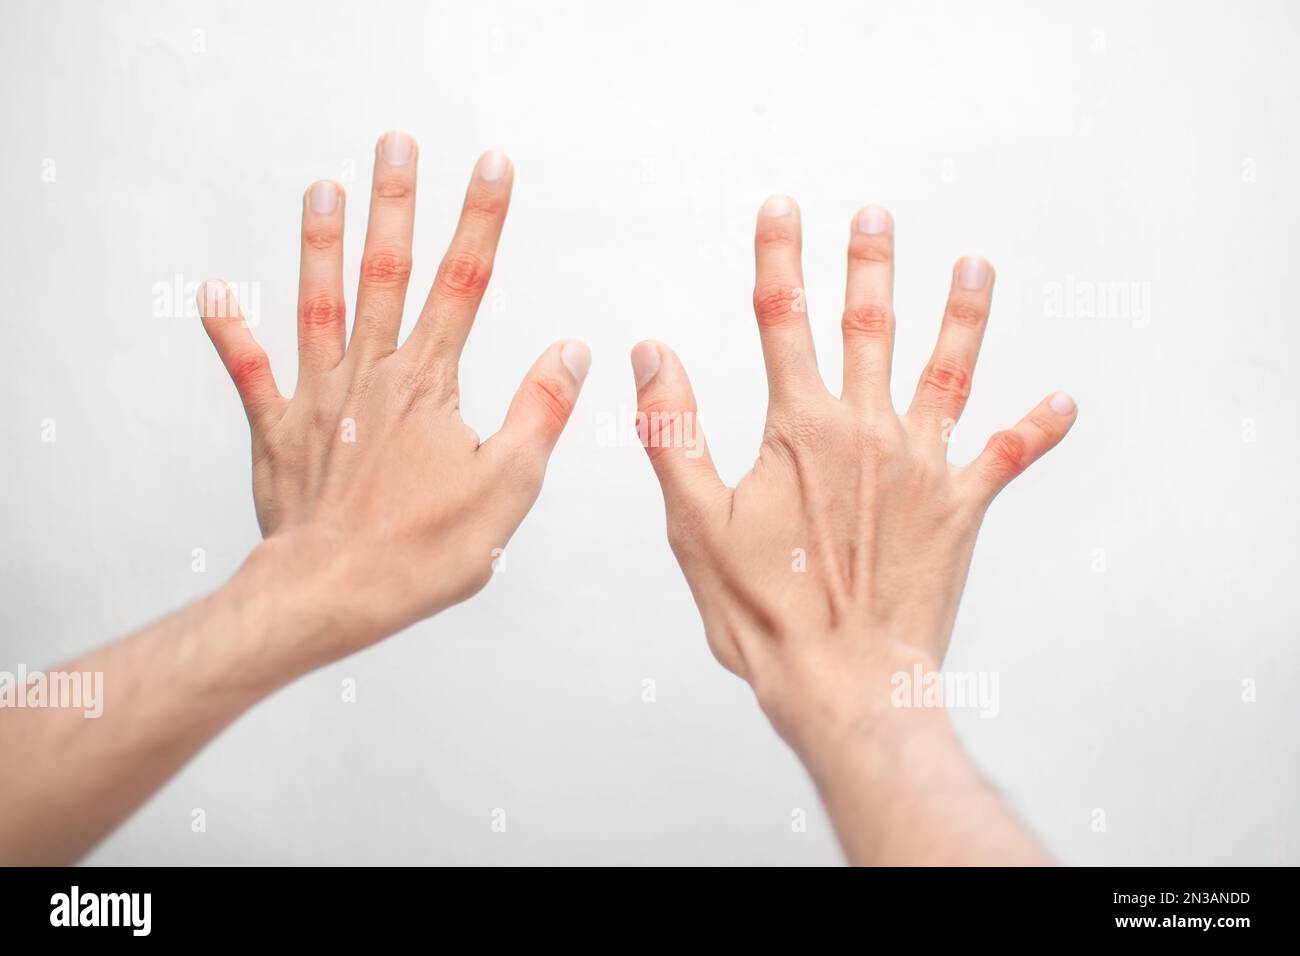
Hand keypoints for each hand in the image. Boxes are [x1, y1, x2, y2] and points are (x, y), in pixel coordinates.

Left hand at [200, 132, 589, 653]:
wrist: (333, 594)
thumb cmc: (422, 551)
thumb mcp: (509, 486)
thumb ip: (540, 411)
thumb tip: (572, 350)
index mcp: (429, 384)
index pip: (464, 284)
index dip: (481, 220)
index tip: (491, 167)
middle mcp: (372, 375)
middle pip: (387, 272)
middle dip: (396, 202)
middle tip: (396, 142)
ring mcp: (319, 399)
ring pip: (320, 303)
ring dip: (321, 243)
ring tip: (322, 187)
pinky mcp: (279, 433)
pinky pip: (251, 374)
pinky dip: (231, 334)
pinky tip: (214, 294)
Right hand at [630, 195, 1075, 753]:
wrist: (846, 682)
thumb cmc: (765, 613)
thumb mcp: (695, 522)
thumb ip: (675, 430)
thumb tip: (652, 354)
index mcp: (801, 429)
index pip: (781, 319)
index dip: (778, 257)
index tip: (780, 209)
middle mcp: (868, 432)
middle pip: (870, 326)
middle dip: (870, 265)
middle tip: (876, 215)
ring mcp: (922, 468)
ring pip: (948, 372)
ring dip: (962, 315)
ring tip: (975, 266)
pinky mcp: (960, 510)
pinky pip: (1007, 458)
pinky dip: (1037, 429)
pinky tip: (1064, 402)